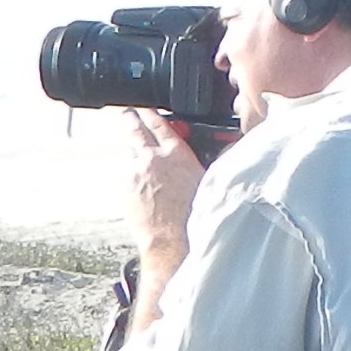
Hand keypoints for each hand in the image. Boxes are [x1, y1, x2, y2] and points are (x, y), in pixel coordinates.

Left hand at [125, 114, 206, 333]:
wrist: (172, 241)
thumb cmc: (195, 216)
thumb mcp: (211, 182)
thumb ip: (213, 160)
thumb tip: (227, 149)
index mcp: (174, 154)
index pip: (159, 123)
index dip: (151, 113)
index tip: (146, 109)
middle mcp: (150, 159)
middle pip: (133, 129)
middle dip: (130, 120)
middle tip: (128, 114)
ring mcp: (133, 174)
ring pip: (127, 152)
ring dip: (132, 150)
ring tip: (136, 152)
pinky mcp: (123, 191)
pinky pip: (124, 174)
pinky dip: (130, 173)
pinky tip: (138, 180)